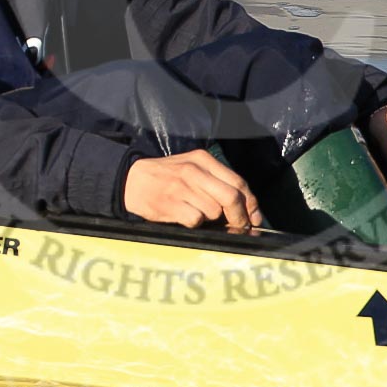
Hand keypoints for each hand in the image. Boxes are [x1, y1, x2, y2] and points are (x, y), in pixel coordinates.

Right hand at [123, 149, 263, 229]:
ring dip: (212, 219)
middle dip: (239, 217)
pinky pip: (196, 220)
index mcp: (203, 159)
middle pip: (231, 197)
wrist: (132, 180)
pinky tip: (185, 216)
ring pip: (214, 211)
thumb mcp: (192, 167)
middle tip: (239, 226)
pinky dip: (195, 223)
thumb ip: (217, 181)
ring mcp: (182, 187)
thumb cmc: (167, 176)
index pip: (238, 182)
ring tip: (199, 213)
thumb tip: (246, 208)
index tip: (254, 217)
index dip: (251, 203)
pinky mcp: (171, 204)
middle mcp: (194, 171)